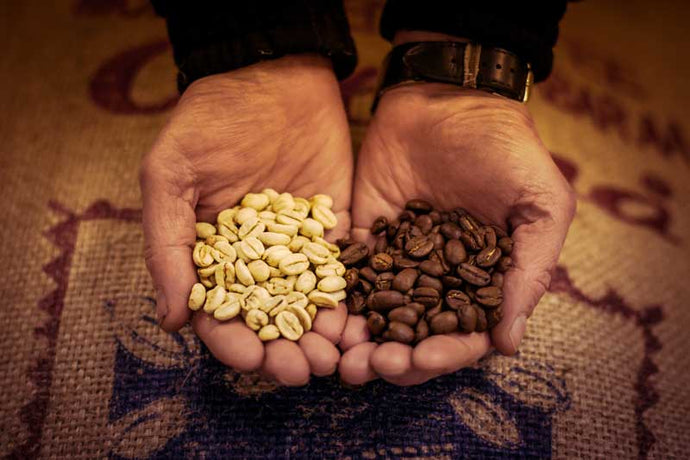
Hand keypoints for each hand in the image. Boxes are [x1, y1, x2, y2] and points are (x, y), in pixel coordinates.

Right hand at [140, 55, 351, 385]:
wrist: (274, 79)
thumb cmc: (211, 121)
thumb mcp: (172, 173)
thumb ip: (166, 243)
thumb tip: (170, 319)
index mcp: (210, 254)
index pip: (219, 312)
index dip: (232, 342)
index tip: (250, 361)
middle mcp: (254, 261)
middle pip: (267, 320)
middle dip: (282, 352)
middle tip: (302, 373)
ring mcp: (297, 249)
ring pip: (307, 307)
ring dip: (319, 338)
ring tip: (334, 361)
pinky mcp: (333, 232)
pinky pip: (341, 274)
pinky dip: (349, 303)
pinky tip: (360, 327)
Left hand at [339, 83, 575, 385]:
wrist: (449, 96)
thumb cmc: (506, 149)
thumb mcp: (540, 204)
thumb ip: (530, 270)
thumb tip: (508, 344)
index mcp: (482, 281)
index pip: (463, 334)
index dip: (445, 355)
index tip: (422, 360)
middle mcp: (439, 280)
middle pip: (414, 335)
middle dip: (393, 357)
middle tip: (369, 368)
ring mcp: (400, 260)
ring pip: (377, 315)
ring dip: (360, 342)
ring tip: (341, 360)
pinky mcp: (366, 236)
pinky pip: (348, 275)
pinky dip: (335, 301)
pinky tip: (322, 320)